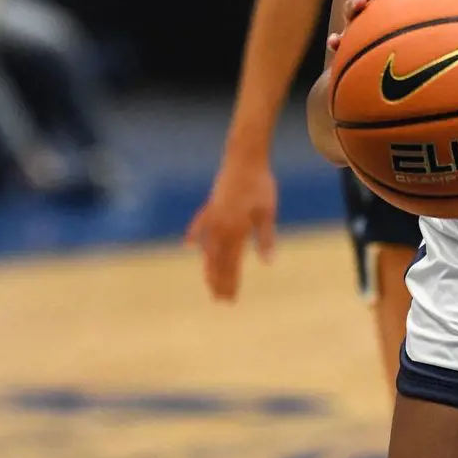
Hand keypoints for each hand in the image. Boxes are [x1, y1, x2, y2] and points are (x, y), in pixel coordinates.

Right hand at [185, 156, 277, 300]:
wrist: (244, 158)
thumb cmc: (260, 184)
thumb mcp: (267, 212)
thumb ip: (266, 238)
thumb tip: (268, 263)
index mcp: (234, 231)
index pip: (231, 264)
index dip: (231, 282)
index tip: (230, 299)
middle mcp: (219, 227)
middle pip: (217, 261)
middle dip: (218, 281)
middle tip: (220, 300)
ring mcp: (212, 216)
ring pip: (207, 248)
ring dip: (208, 266)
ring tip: (208, 282)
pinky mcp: (211, 205)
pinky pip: (200, 225)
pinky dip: (195, 235)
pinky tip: (189, 245)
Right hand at [324, 0, 422, 61]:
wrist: (385, 67)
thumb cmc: (414, 44)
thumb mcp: (428, 29)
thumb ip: (445, 19)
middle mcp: (375, 7)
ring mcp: (359, 23)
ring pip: (352, 10)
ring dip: (354, 3)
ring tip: (360, 3)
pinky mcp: (347, 44)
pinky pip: (340, 42)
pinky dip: (337, 41)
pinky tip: (335, 43)